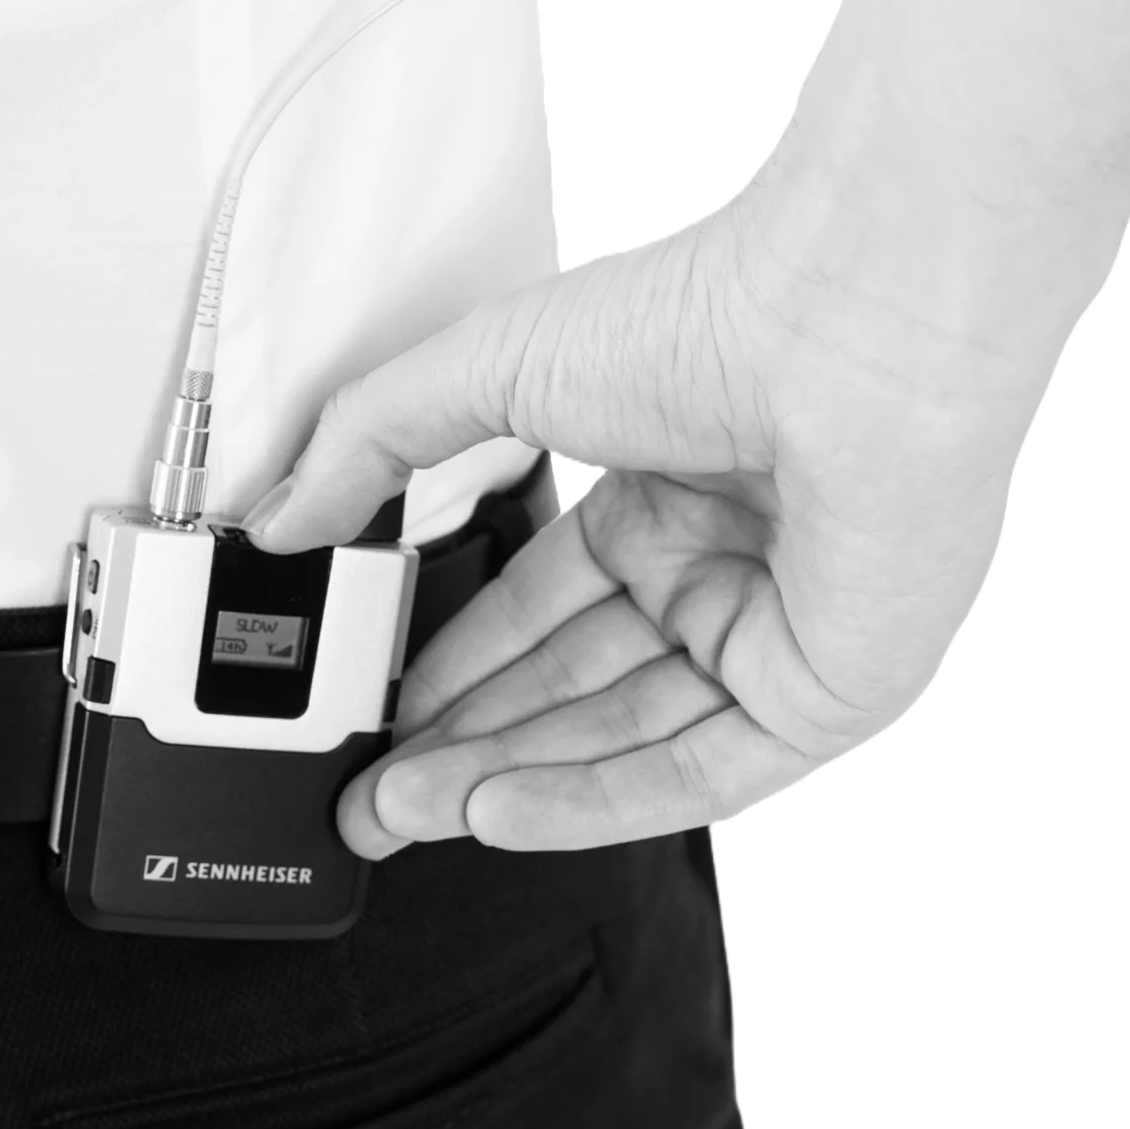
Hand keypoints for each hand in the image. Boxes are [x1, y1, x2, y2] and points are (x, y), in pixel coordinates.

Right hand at [241, 169, 1045, 857]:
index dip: (453, 669)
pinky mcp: (828, 694)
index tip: (375, 713)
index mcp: (660, 490)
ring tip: (406, 811)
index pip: (538, 612)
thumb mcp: (491, 369)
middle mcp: (723, 565)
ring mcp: (776, 633)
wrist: (852, 333)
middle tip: (371, 795)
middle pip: (571, 690)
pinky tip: (499, 814)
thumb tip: (278, 515)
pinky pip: (697, 774)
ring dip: (508, 780)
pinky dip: (592, 803)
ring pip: (623, 741)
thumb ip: (372, 444)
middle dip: (463, 746)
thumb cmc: (710, 314)